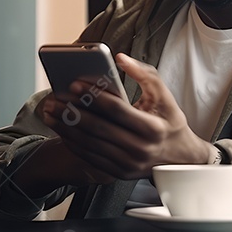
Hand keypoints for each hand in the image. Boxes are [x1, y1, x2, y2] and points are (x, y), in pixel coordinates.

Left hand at [39, 53, 214, 178]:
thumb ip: (144, 73)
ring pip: (90, 145)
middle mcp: (140, 149)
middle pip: (99, 129)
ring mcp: (128, 164)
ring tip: (50, 113)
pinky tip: (61, 130)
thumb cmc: (170, 121)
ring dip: (67, 128)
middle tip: (54, 100)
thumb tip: (119, 58)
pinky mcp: (119, 173)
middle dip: (73, 113)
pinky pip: (90, 157)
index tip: (75, 84)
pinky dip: (73, 143)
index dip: (95, 96)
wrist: (180, 159)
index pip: (118, 110)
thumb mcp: (164, 95)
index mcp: (152, 128)